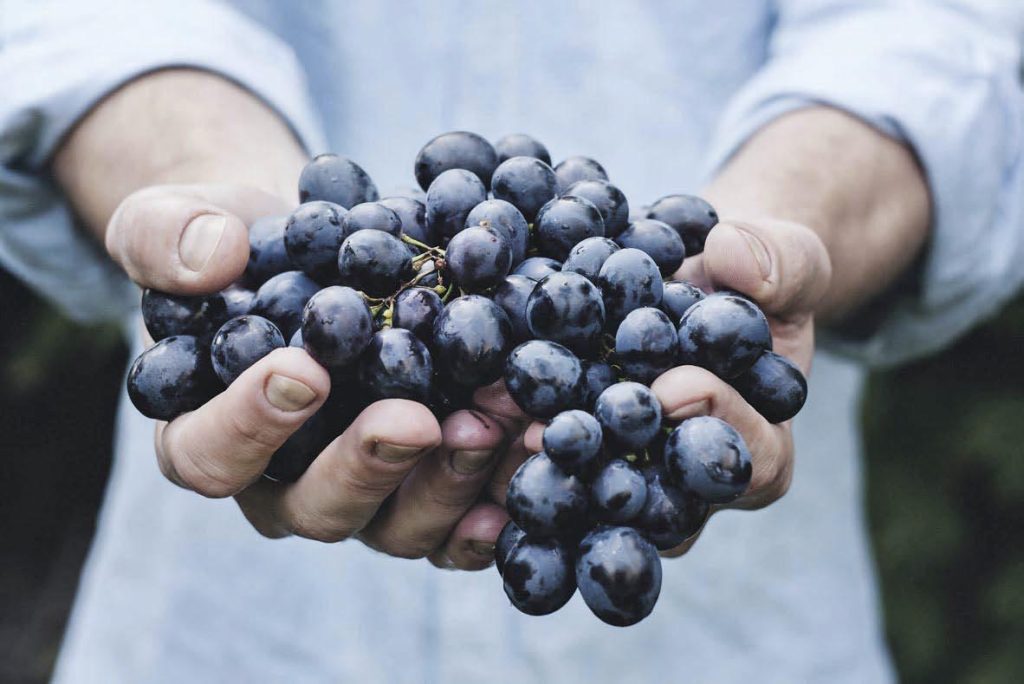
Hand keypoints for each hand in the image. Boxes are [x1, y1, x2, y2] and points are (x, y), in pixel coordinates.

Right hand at [108, 183, 516, 568]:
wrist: (317, 254)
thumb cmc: (238, 247)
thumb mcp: (178, 222)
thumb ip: (167, 237)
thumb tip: (212, 258)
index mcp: (208, 435)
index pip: (210, 455)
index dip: (249, 425)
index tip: (303, 370)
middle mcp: (284, 485)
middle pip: (317, 507)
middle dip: (369, 465)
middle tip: (415, 420)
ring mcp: (364, 496)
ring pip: (399, 524)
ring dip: (451, 481)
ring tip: (495, 423)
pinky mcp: (426, 488)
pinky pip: (461, 521)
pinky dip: (500, 499)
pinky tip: (536, 460)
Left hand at [505, 218, 830, 554]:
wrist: (696, 282)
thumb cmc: (752, 279)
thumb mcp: (786, 259)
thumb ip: (778, 262)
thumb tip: (733, 255)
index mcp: (757, 450)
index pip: (748, 459)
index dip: (716, 424)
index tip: (674, 386)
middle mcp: (686, 484)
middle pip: (653, 498)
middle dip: (604, 461)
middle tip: (554, 431)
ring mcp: (625, 475)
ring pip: (585, 491)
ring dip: (536, 459)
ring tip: (492, 416)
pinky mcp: (573, 454)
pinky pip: (540, 459)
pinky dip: (501, 435)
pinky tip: (464, 405)